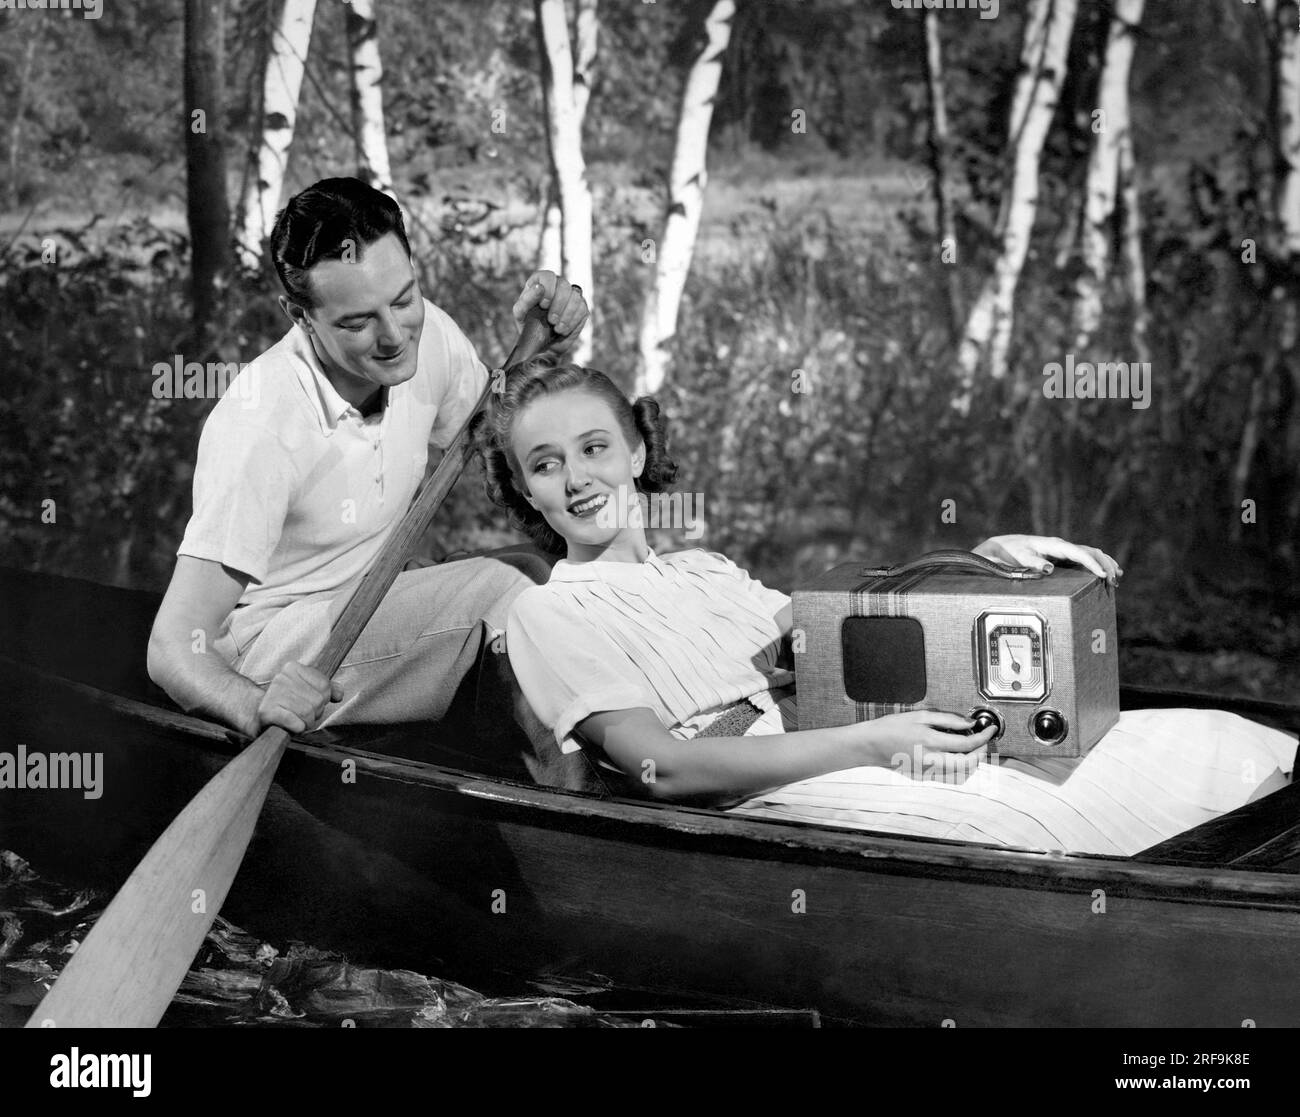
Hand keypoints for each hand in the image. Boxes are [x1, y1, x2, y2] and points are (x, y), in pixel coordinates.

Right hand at [253, 661, 343, 734]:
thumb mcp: (308, 690)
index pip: (325, 685)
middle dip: (314, 713)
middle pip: (318, 700)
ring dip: (306, 722)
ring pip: (308, 713)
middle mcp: (281, 678)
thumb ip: (327, 689)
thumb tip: (339, 694)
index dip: (323, 698)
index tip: (309, 701)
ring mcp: (273, 694)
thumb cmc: (287, 703)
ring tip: (296, 719)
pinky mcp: (267, 712)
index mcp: (293, 668)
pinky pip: (296, 724)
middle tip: (301, 713)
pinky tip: (290, 725)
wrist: (258, 715)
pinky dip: (297, 728)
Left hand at [512, 271, 588, 357]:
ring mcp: (571, 295)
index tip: (544, 305)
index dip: (548, 289)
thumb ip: (526, 300)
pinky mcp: (581, 307)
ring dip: (566, 315)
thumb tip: (539, 288)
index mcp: (540, 282)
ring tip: (557, 328)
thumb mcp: (520, 314)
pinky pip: (582, 309)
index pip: (548, 276)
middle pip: (564, 285)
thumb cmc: (528, 325)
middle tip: (551, 320)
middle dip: (558, 305)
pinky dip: (572, 322)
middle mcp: (557, 285)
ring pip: (575, 297)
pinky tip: (563, 330)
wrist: (542, 344)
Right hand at [857, 709, 994, 773]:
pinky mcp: (924, 778)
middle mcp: (931, 761)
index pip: (967, 743)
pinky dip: (960, 767)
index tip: (990, 729)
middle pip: (969, 764)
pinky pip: (951, 777)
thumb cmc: (891, 727)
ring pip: (962, 774)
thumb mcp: (920, 716)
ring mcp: (928, 772)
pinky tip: (957, 755)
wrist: (870, 745)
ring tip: (971, 747)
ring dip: (973, 762)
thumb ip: (947, 719)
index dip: (984, 737)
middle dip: (981, 752)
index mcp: (930, 742)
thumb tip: (969, 723)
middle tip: (983, 739)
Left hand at [973, 534, 1121, 585]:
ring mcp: (1063, 551)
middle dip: (1104, 565)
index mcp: (1053, 545)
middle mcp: (1061, 546)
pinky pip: (1084, 559)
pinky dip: (1097, 564)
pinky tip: (1106, 573)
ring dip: (1105, 564)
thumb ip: (1032, 562)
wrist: (1003, 547)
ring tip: (1116, 577)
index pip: (1079, 553)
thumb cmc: (1010, 552)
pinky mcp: (1062, 557)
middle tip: (1113, 581)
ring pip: (1090, 554)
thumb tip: (1050, 568)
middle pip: (1090, 552)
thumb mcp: (1018, 557)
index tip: (1102, 575)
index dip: (1092, 563)